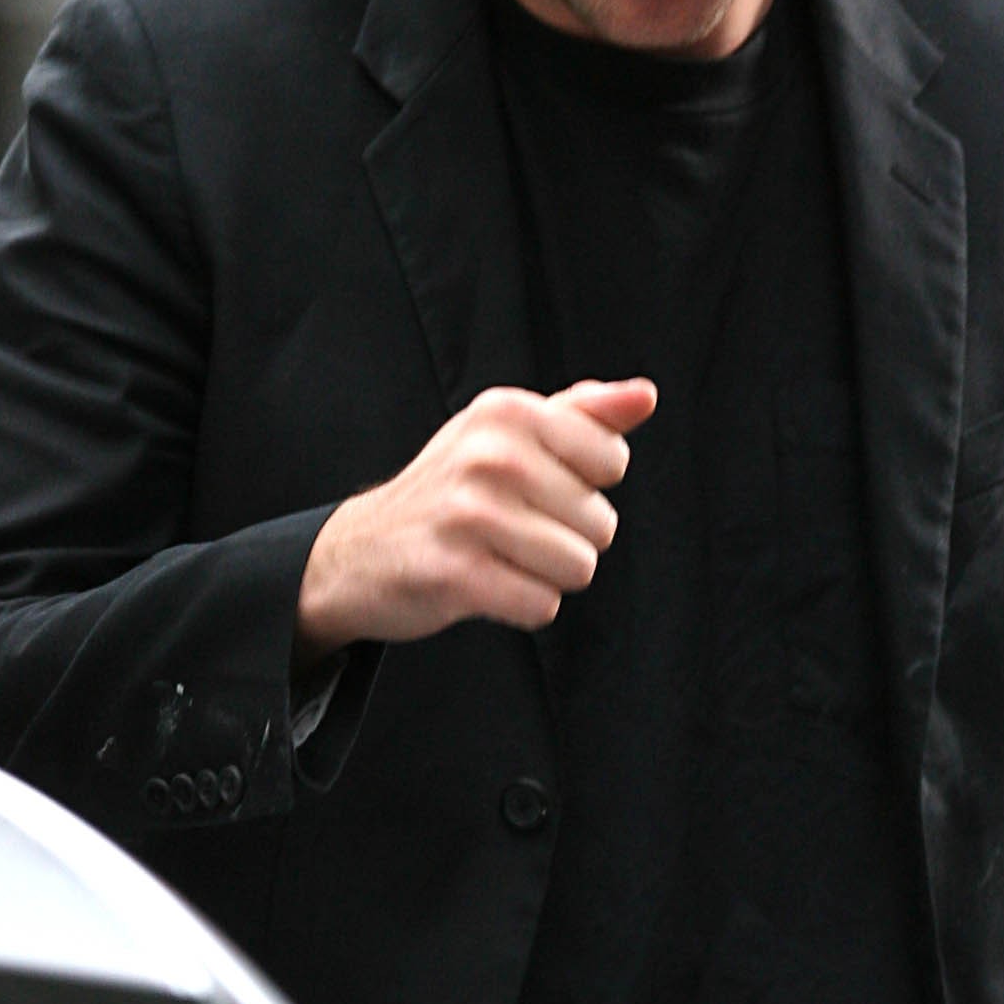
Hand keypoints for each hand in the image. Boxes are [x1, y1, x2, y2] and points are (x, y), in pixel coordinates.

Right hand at [296, 378, 655, 655]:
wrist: (360, 550)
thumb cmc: (451, 490)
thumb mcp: (508, 434)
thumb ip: (583, 414)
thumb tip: (644, 398)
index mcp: (508, 413)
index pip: (612, 460)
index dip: (584, 486)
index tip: (537, 487)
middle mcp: (489, 455)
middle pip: (601, 523)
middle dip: (565, 537)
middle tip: (509, 529)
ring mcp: (470, 514)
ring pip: (578, 567)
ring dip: (545, 575)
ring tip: (498, 556)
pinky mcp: (456, 573)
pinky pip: (542, 605)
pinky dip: (522, 605)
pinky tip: (484, 584)